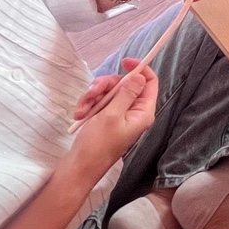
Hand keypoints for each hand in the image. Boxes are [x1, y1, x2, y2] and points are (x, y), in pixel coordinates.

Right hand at [64, 57, 158, 179]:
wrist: (79, 167)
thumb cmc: (97, 145)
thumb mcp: (112, 115)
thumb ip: (126, 94)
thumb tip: (140, 77)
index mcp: (143, 113)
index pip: (150, 83)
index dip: (140, 69)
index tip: (123, 61)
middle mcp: (133, 112)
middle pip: (125, 84)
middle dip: (106, 86)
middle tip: (92, 93)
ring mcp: (118, 115)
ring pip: (109, 92)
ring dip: (93, 96)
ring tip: (82, 110)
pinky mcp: (105, 118)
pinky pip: (99, 101)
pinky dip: (88, 105)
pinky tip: (79, 115)